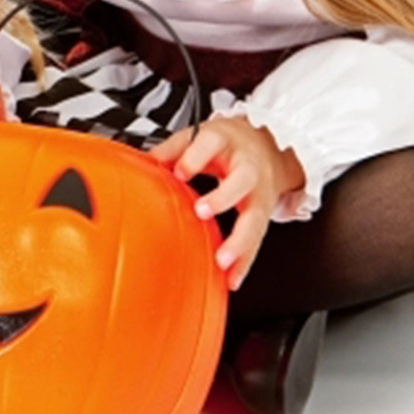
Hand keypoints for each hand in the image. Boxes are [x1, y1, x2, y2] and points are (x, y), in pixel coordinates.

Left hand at [147, 116, 305, 288]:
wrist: (267, 145)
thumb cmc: (229, 142)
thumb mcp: (200, 134)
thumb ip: (172, 149)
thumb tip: (146, 162)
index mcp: (226, 142)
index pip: (210, 144)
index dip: (194, 158)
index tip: (179, 172)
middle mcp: (247, 168)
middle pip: (241, 182)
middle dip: (223, 198)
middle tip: (202, 211)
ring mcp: (259, 193)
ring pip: (255, 220)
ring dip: (240, 243)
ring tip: (223, 262)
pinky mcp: (263, 215)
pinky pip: (257, 241)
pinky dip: (245, 263)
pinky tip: (232, 279)